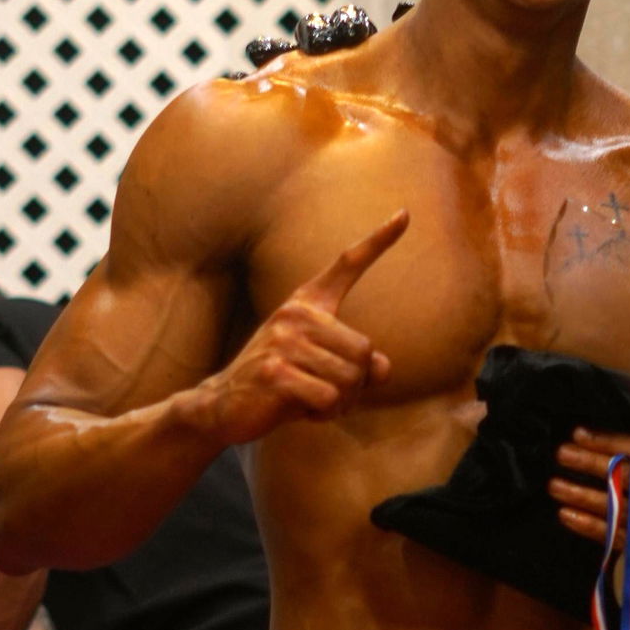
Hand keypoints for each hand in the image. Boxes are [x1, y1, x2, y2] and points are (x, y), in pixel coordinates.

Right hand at [187, 212, 408, 445]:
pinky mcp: (275, 372)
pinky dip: (324, 413)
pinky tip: (302, 411)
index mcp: (307, 305)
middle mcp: (295, 314)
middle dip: (356, 385)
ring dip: (340, 402)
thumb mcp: (325, 369)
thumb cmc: (284, 384)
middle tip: (328, 393)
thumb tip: (381, 369)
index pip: (347, 266)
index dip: (378, 241)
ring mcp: (283, 341)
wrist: (225, 406)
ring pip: (350, 379)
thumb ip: (360, 365)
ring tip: (313, 401)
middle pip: (365, 352)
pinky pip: (329, 399)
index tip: (404, 215)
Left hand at [550, 429, 629, 573]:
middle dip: (590, 463)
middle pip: (629, 477)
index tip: (581, 434)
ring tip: (554, 484)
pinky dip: (588, 525)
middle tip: (562, 453)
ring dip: (581, 495)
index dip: (610, 441)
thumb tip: (611, 445)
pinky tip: (567, 515)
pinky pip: (615, 537)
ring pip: (618, 508)